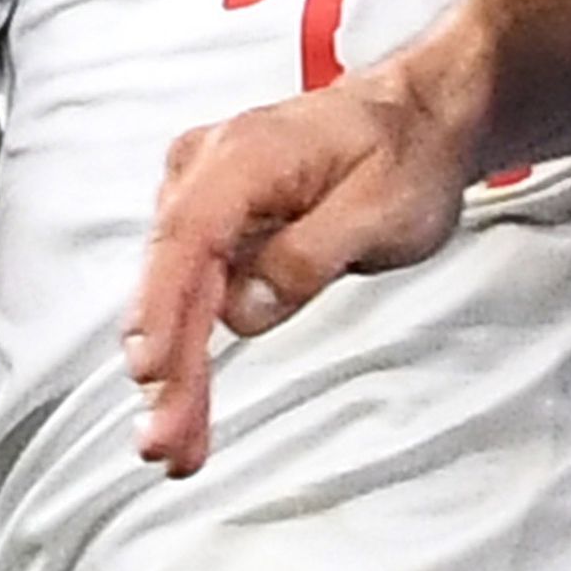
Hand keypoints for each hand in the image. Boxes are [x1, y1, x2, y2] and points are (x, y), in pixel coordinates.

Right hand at [124, 62, 485, 476]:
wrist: (417, 122)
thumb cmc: (404, 153)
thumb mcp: (380, 208)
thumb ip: (309, 255)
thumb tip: (246, 306)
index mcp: (244, 154)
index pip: (187, 237)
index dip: (163, 308)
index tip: (152, 370)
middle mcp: (206, 170)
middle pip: (170, 278)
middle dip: (165, 367)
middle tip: (165, 442)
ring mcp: (202, 198)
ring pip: (174, 298)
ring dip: (172, 375)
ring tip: (175, 448)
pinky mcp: (213, 228)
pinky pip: (190, 297)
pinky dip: (188, 354)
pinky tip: (183, 407)